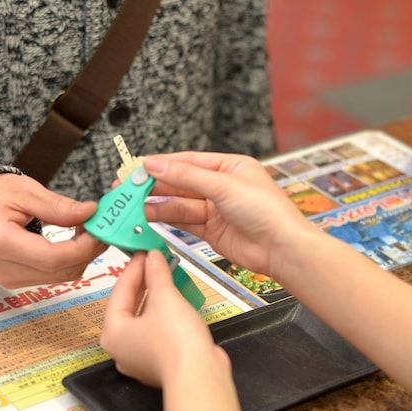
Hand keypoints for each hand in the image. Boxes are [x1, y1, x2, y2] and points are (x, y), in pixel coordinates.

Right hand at [0, 173, 107, 286]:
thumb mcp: (22, 191)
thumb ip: (57, 206)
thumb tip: (91, 213)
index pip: (51, 257)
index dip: (83, 246)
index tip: (99, 228)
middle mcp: (0, 268)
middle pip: (59, 271)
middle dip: (87, 251)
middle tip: (100, 227)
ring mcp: (6, 280)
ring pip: (58, 278)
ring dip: (79, 257)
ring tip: (85, 231)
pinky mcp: (12, 282)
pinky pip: (49, 278)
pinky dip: (66, 262)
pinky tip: (71, 242)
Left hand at [101, 251, 225, 387]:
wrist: (199, 376)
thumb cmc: (175, 338)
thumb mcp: (165, 298)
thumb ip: (156, 274)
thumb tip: (153, 256)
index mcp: (112, 333)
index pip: (120, 292)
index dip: (134, 268)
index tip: (144, 252)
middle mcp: (121, 349)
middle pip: (129, 307)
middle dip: (144, 283)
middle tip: (155, 262)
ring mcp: (140, 359)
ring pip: (144, 320)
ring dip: (156, 298)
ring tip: (167, 277)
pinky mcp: (160, 364)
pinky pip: (157, 332)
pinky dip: (164, 315)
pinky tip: (176, 301)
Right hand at [142, 152, 316, 278]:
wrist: (282, 249)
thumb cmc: (266, 211)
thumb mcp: (223, 186)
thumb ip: (186, 176)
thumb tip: (155, 163)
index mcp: (230, 167)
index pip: (188, 161)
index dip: (162, 164)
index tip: (137, 168)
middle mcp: (222, 187)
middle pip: (181, 183)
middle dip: (155, 186)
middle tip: (129, 189)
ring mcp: (217, 210)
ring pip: (180, 205)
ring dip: (158, 206)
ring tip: (135, 207)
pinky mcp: (213, 232)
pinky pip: (185, 223)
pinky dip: (168, 221)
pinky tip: (151, 219)